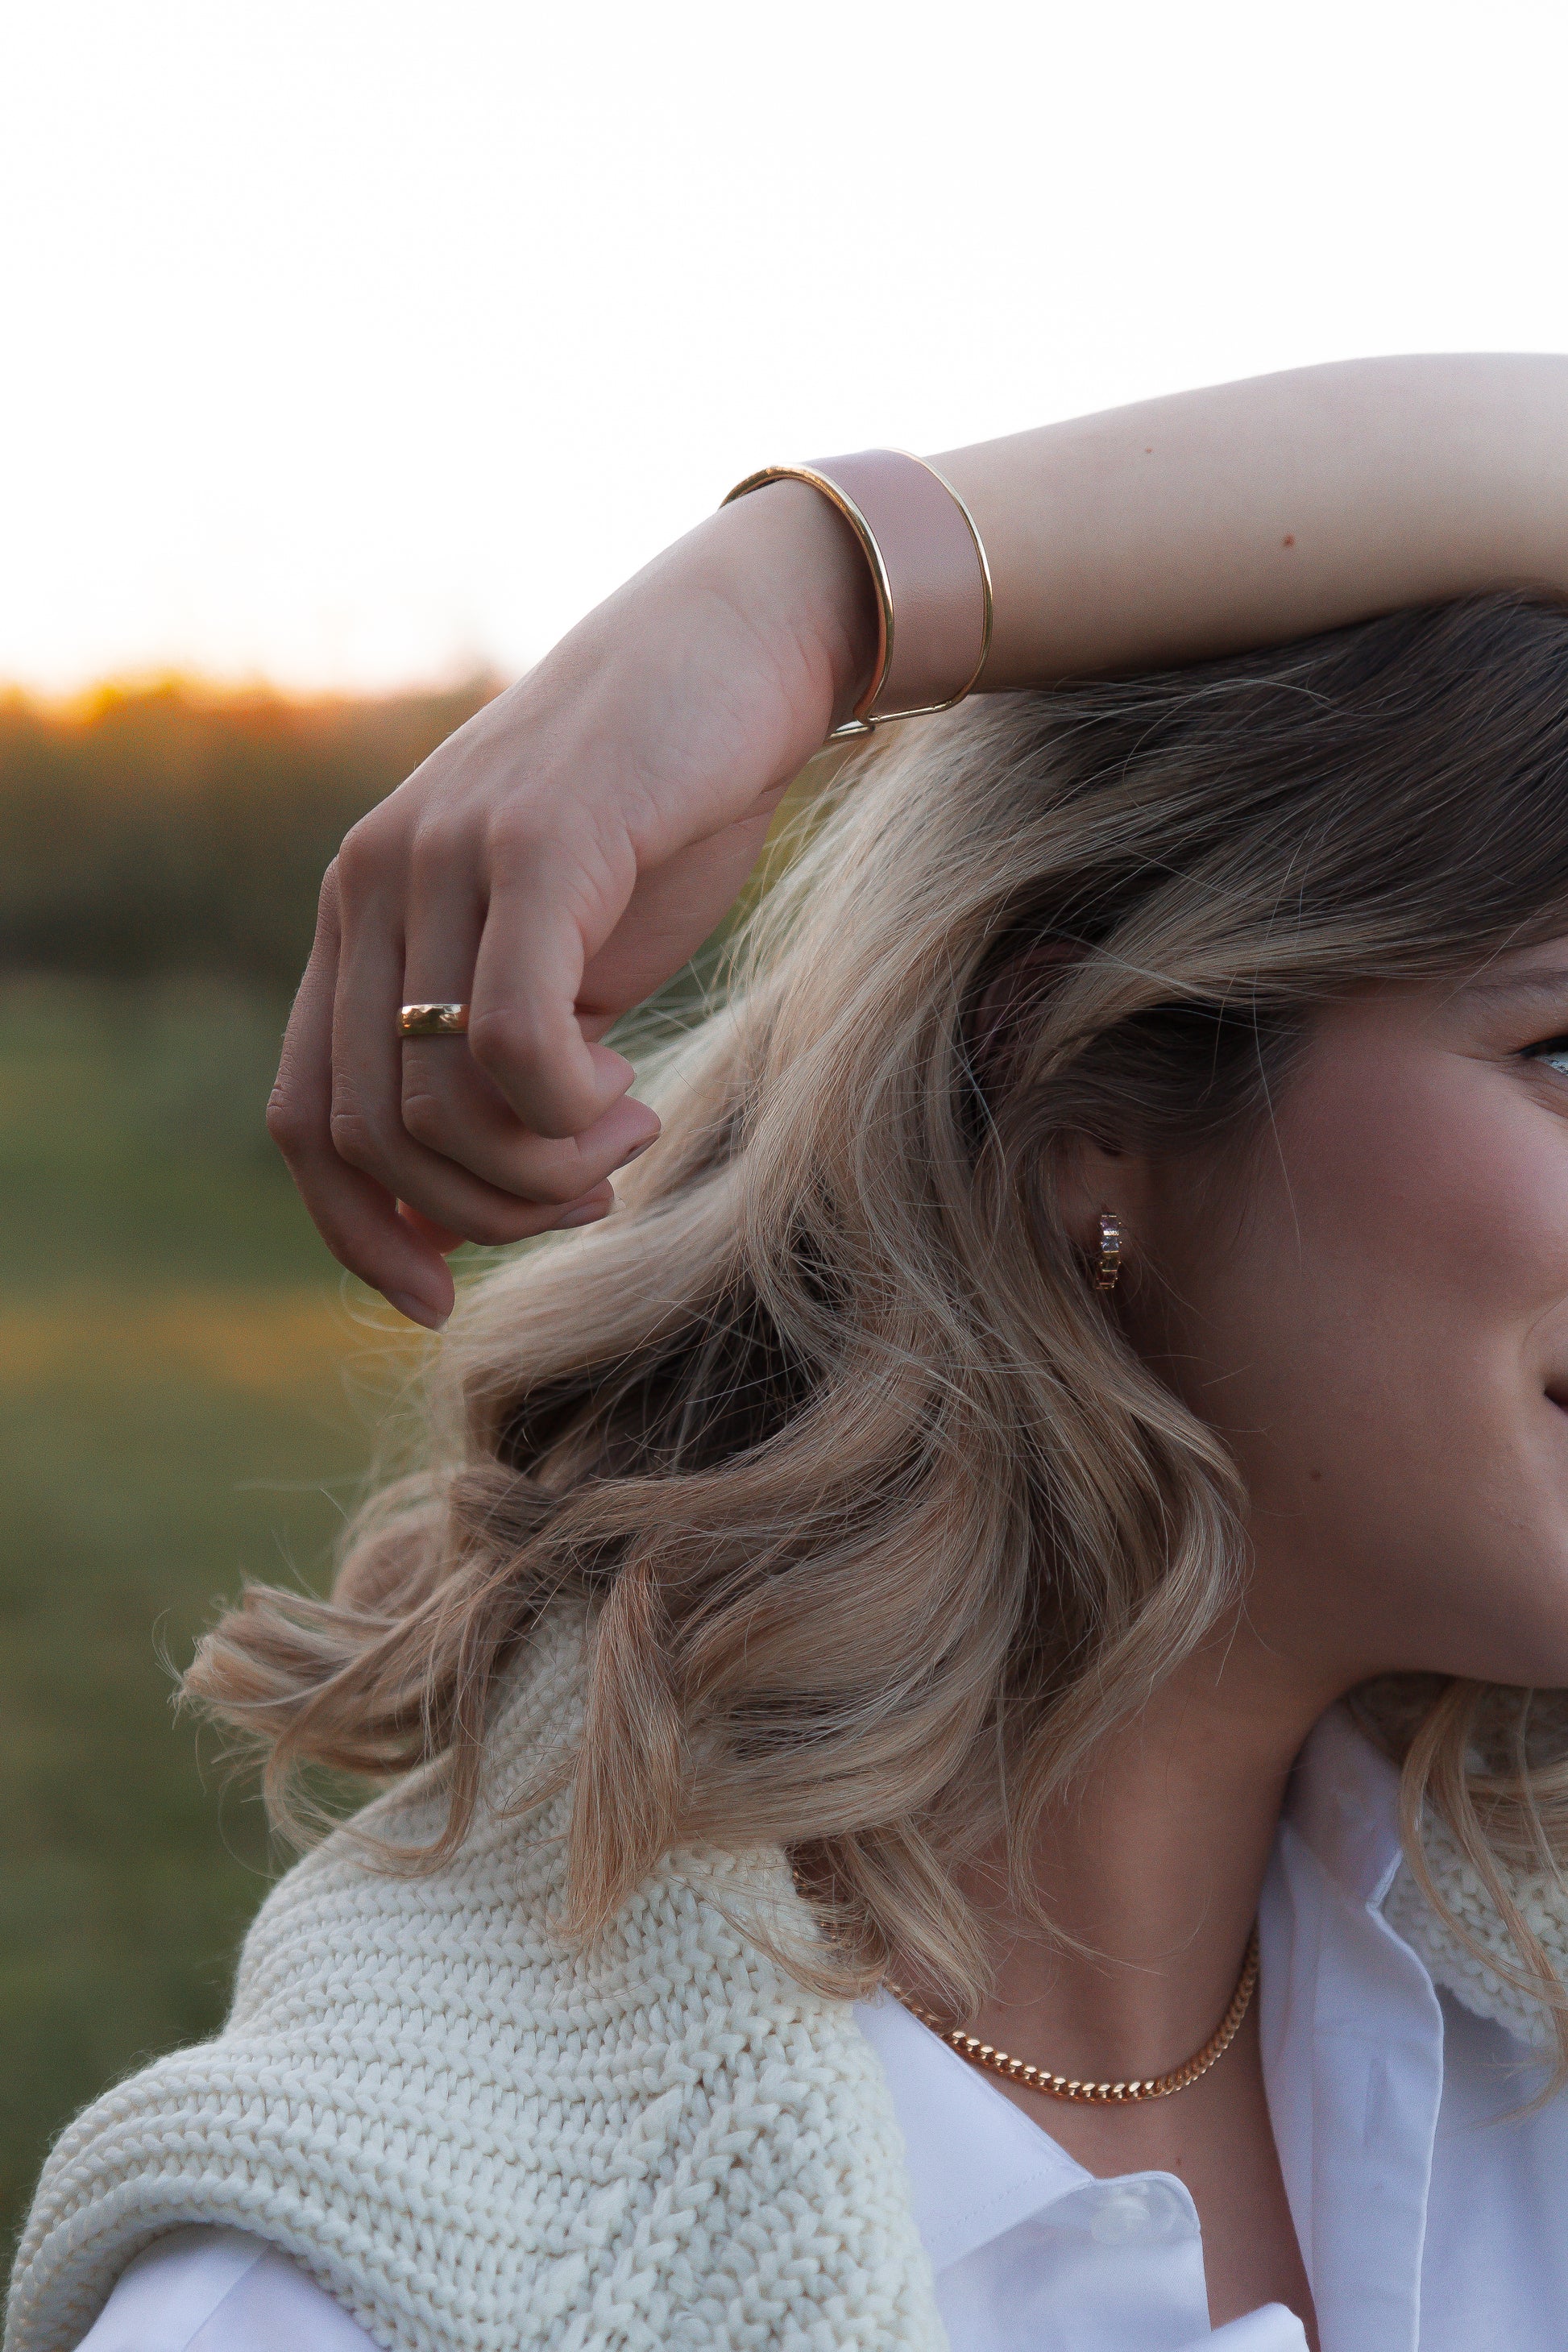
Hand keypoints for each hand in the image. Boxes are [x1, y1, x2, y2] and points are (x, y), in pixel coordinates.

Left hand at [267, 483, 874, 1325]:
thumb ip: (504, 1053)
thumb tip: (482, 1199)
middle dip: (482, 1212)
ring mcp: (443, 859)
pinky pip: (507, 1042)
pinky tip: (626, 1089)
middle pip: (368, 1134)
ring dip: (538, 1171)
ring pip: (432, 1105)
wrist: (744, 647)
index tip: (439, 1299)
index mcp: (366, 915)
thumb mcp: (560, 951)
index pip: (305, 1116)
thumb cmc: (662, 810)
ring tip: (626, 1133)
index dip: (357, 1234)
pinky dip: (564, 1112)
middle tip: (590, 1190)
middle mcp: (374, 884)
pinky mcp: (533, 846)